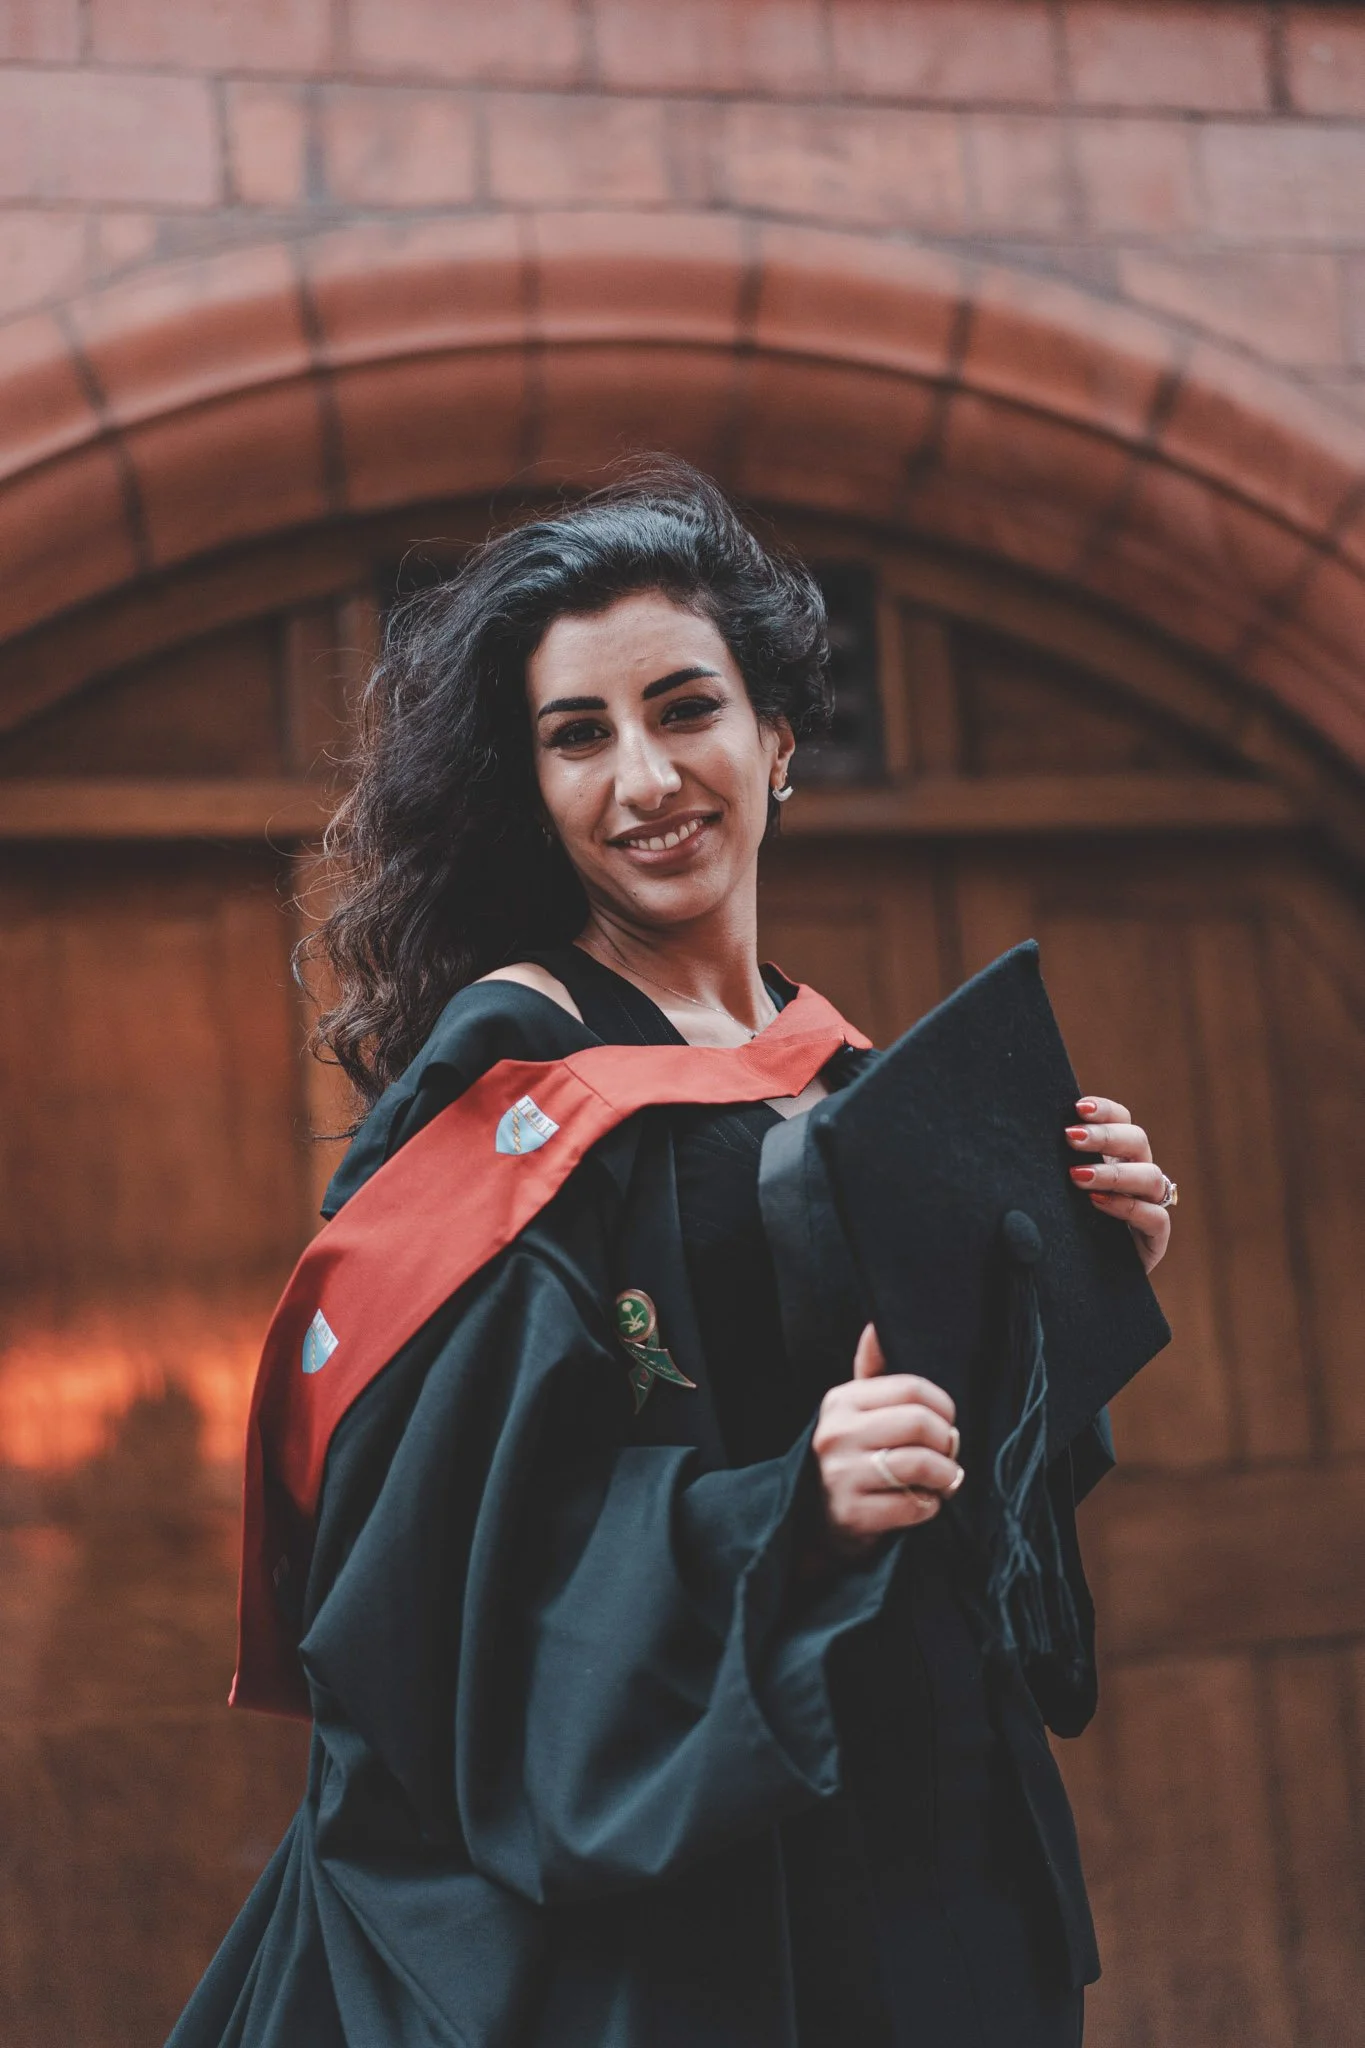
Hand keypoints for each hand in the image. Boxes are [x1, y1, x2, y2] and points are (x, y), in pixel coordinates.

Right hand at [813, 1324, 963, 1552]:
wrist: (817, 1520)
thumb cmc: (849, 1455)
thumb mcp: (854, 1412)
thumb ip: (870, 1371)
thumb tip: (874, 1327)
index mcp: (841, 1401)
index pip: (912, 1388)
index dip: (943, 1407)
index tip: (945, 1422)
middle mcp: (836, 1433)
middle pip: (921, 1423)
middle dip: (947, 1442)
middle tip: (947, 1454)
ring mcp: (841, 1475)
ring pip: (922, 1464)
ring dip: (946, 1476)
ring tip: (943, 1480)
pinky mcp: (853, 1514)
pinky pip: (915, 1505)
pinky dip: (931, 1506)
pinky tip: (922, 1503)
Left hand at [1066, 1094, 1173, 1274]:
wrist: (1076, 1281)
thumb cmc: (1060, 1226)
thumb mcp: (1054, 1192)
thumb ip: (1051, 1166)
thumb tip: (1021, 1135)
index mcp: (1117, 1156)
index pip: (1122, 1121)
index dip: (1105, 1111)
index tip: (1077, 1108)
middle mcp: (1137, 1175)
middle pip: (1138, 1141)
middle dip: (1105, 1136)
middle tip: (1070, 1138)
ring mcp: (1149, 1206)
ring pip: (1151, 1176)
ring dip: (1113, 1172)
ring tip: (1076, 1176)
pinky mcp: (1155, 1240)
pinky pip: (1156, 1217)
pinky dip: (1129, 1208)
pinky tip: (1098, 1204)